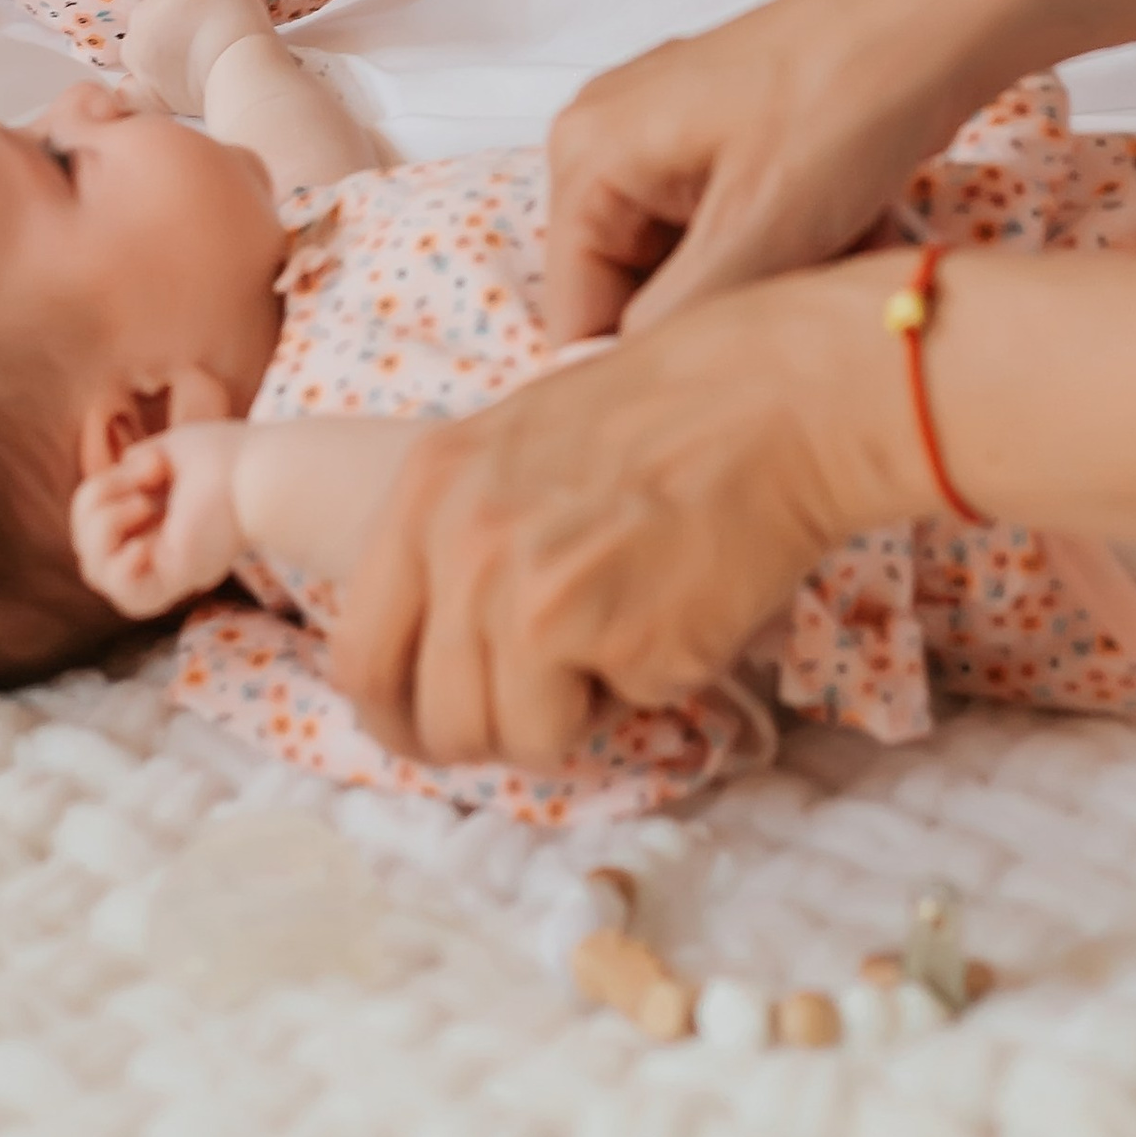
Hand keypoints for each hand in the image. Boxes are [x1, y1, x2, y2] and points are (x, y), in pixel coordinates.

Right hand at [71, 419, 250, 615]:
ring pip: (95, 572)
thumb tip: (120, 473)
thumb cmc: (224, 457)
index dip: (99, 490)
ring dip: (101, 530)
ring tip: (141, 506)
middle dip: (93, 505)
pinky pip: (125, 595)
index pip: (93, 521)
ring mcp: (161, 566)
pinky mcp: (173, 581)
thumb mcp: (165, 451)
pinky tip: (144, 543)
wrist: (257, 473)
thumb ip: (136, 465)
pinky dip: (120, 568)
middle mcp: (153, 546)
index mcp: (150, 519)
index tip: (149, 464)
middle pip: (86, 546)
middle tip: (140, 483)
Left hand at [122, 0, 274, 119]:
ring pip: (138, 47)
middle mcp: (143, 23)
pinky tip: (160, 84)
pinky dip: (142, 84)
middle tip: (200, 29)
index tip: (209, 3)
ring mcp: (139, 58)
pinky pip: (130, 88)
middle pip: (151, 12)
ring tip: (187, 58)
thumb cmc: (236, 26)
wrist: (236, 70)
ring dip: (155, 48)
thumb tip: (213, 4)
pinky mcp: (147, 90)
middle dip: (170, 18)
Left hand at [327, 260, 919, 766]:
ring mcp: (530, 595)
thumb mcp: (512, 448)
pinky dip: (645, 690)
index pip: (360, 655)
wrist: (776, 397)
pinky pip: (608, 719)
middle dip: (489, 730)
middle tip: (548, 701)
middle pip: (430, 719)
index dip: (399, 711)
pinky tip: (675, 613)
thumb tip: (430, 659)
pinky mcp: (611, 636)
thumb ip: (457, 540)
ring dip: (570, 713)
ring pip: (515, 739)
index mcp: (424, 491)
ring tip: (624, 628)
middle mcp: (461, 544)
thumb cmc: (662, 419)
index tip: (436, 722)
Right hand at [542, 0, 988, 344]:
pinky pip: (734, 229)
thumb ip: (671, 324)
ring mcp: (665, 134)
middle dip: (730, 308)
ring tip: (846, 248)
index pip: (577, 317)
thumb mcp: (759, 234)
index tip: (739, 366)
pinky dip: (793, 245)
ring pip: (698, 267)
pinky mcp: (722, 137)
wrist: (943, 14)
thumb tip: (618, 395)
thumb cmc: (848, 104)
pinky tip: (858, 223)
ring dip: (772, 280)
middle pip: (638, 292)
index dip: (653, 364)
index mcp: (586, 155)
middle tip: (810, 290)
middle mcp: (606, 141)